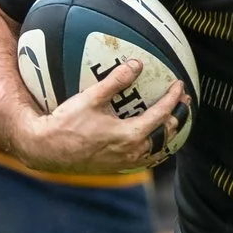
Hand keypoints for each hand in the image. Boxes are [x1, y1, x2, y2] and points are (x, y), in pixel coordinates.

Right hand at [14, 57, 185, 175]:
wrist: (47, 150)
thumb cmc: (66, 124)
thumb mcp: (90, 98)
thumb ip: (116, 80)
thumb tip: (136, 63)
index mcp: (130, 135)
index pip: (162, 115)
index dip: (173, 99)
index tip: (180, 85)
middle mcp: (133, 152)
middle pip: (167, 134)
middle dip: (180, 117)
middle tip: (185, 102)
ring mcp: (127, 163)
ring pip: (160, 150)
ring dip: (171, 135)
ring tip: (176, 121)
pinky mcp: (119, 168)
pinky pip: (147, 159)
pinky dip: (157, 148)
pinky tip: (155, 140)